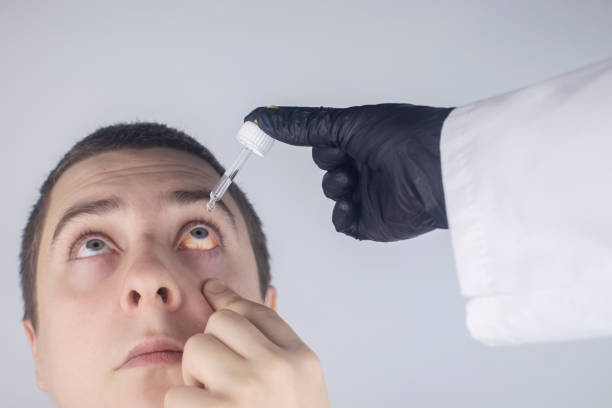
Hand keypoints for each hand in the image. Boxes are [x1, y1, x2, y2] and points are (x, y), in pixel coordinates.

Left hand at [164, 279, 329, 407]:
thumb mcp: (300, 384)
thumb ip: (273, 341)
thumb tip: (227, 294)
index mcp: (301, 359)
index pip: (255, 311)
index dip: (228, 300)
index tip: (211, 291)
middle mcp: (277, 368)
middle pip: (219, 324)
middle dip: (212, 349)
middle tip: (222, 381)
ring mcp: (246, 393)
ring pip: (195, 352)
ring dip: (195, 381)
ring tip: (216, 405)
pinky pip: (176, 396)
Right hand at [245, 103, 453, 240]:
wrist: (435, 170)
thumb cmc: (402, 137)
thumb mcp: (347, 124)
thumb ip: (304, 125)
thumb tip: (262, 117)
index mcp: (365, 139)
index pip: (326, 141)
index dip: (312, 140)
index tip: (272, 136)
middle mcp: (367, 165)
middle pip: (326, 167)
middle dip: (330, 162)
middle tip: (345, 157)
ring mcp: (369, 194)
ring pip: (332, 193)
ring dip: (336, 186)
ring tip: (354, 179)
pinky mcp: (374, 222)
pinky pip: (343, 222)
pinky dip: (341, 214)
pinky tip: (351, 205)